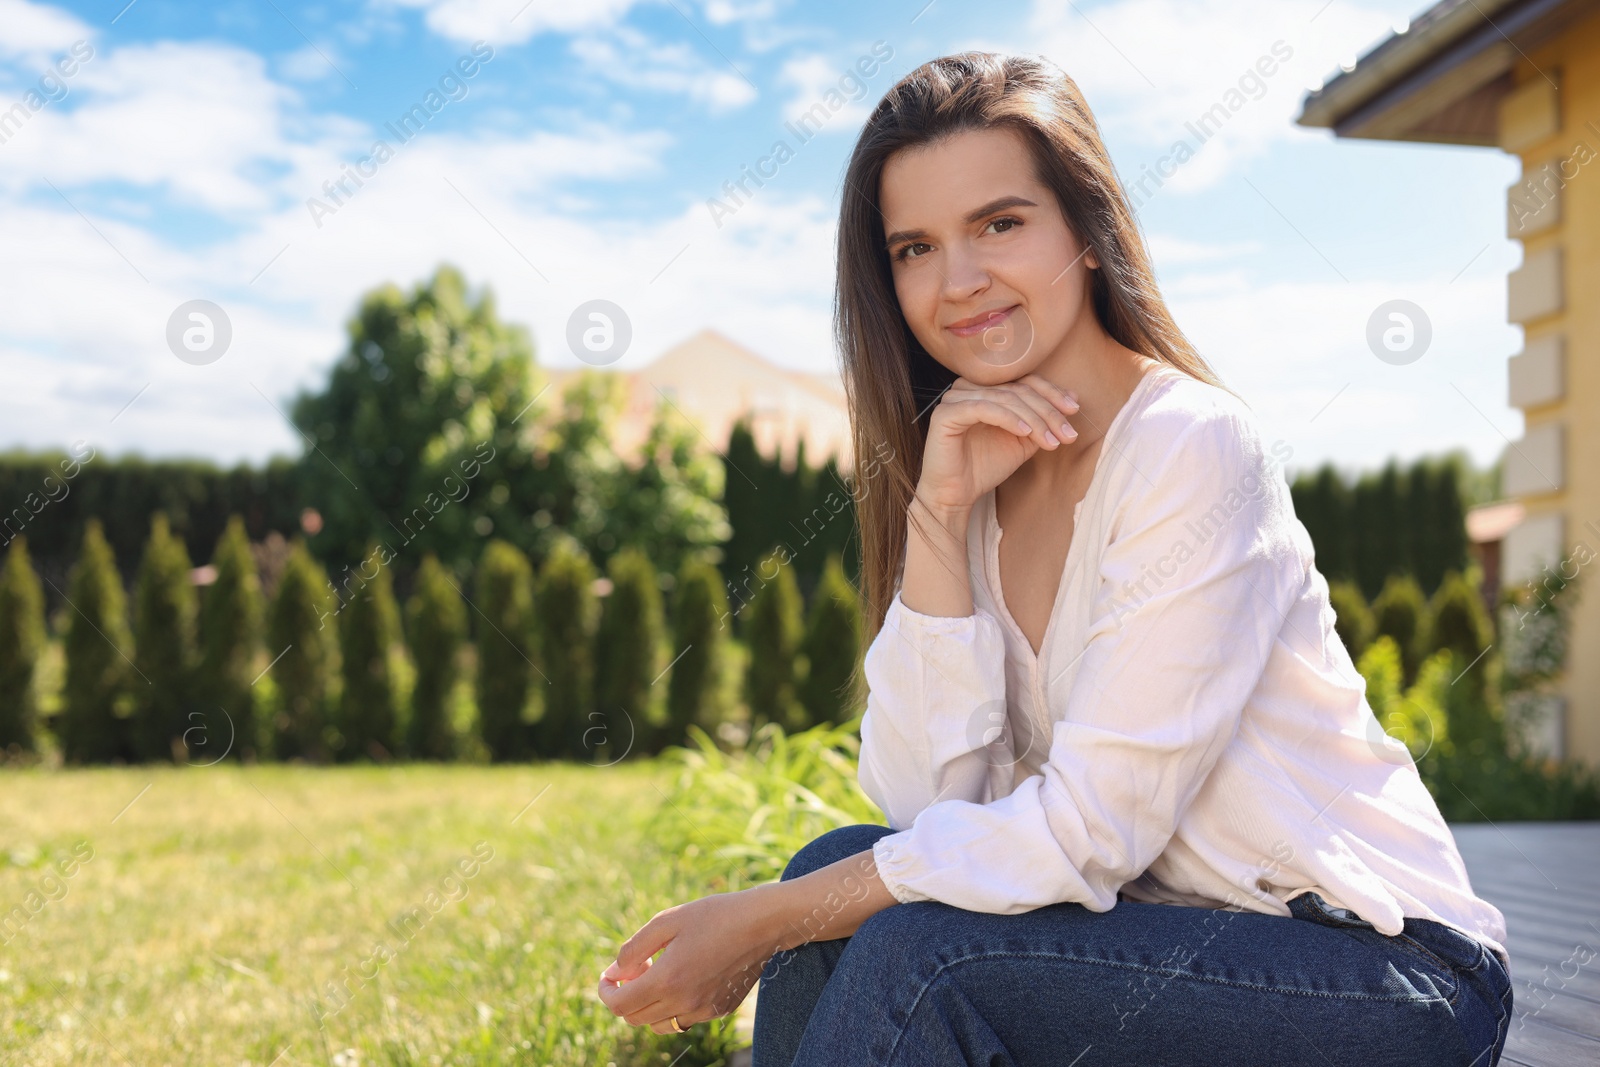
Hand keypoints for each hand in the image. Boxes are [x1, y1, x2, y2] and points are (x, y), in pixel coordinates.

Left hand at [597, 886, 787, 1035]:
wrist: (763, 923)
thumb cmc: (714, 915)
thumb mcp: (667, 921)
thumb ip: (634, 949)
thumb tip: (615, 972)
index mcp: (668, 979)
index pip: (620, 1005)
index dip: (606, 991)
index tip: (608, 975)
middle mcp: (684, 1002)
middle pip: (635, 1018)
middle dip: (625, 995)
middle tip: (636, 967)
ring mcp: (703, 1010)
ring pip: (658, 1025)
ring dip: (647, 1006)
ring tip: (658, 974)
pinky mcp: (718, 1010)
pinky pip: (683, 1019)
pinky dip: (672, 1006)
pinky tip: (683, 977)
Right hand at [917, 373, 1078, 513]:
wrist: (956, 495)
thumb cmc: (985, 467)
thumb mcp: (1023, 440)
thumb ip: (1042, 418)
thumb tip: (1073, 396)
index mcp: (985, 388)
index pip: (1023, 380)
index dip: (1051, 393)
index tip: (1074, 410)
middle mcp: (968, 387)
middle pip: (1017, 389)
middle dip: (1047, 412)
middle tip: (1067, 434)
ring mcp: (954, 398)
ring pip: (1004, 399)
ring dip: (1034, 420)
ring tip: (1051, 441)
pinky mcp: (945, 414)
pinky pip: (983, 408)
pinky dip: (1008, 419)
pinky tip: (1025, 433)